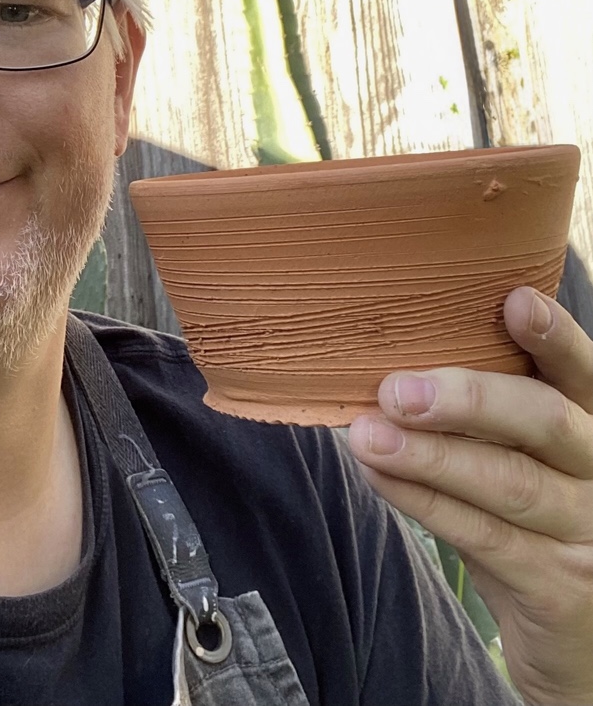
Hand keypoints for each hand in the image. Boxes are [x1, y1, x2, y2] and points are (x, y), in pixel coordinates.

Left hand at [347, 286, 592, 705]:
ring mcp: (588, 532)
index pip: (583, 374)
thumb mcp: (521, 459)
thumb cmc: (530, 523)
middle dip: (469, 399)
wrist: (570, 636)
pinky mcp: (562, 587)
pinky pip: (486, 537)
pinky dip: (426, 503)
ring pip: (509, 482)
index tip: (516, 300)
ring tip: (366, 435)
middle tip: (396, 389)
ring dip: (429, 456)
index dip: (556, 339)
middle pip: (546, 422)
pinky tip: (381, 478)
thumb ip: (484, 414)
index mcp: (591, 428)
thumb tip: (388, 363)